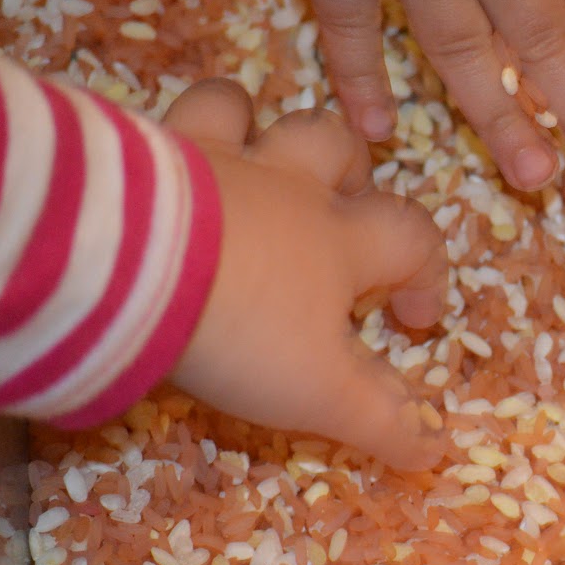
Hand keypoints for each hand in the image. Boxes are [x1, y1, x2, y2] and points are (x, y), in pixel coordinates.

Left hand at [164, 80, 448, 470]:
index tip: (415, 317)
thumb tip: (437, 455)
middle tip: (342, 205)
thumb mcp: (320, 392)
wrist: (127, 266)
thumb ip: (380, 420)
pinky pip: (155, 116)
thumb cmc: (244, 327)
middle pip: (335, 148)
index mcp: (339, 240)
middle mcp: (283, 185)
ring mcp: (210, 158)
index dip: (426, 272)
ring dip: (255, 125)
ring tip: (251, 156)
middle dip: (350, 168)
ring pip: (246, 109)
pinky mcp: (140, 151)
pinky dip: (163, 131)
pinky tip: (153, 155)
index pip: (412, 239)